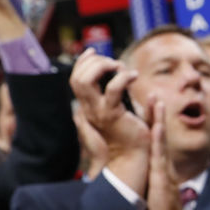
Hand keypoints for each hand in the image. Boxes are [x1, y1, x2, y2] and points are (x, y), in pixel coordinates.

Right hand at [68, 49, 148, 195]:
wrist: (133, 158)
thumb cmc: (131, 134)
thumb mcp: (121, 107)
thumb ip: (116, 91)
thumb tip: (118, 73)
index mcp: (88, 106)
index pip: (75, 79)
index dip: (82, 62)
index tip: (94, 52)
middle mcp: (88, 109)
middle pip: (77, 77)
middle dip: (94, 62)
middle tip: (114, 63)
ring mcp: (97, 112)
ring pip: (86, 80)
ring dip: (104, 66)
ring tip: (121, 68)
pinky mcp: (112, 115)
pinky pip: (113, 89)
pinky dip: (123, 77)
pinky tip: (134, 76)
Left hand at [146, 101, 201, 209]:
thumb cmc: (160, 209)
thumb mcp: (155, 186)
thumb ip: (153, 174)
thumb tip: (148, 164)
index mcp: (159, 164)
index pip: (155, 138)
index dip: (153, 120)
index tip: (150, 103)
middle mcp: (163, 163)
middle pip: (159, 133)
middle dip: (157, 113)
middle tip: (154, 94)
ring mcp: (164, 169)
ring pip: (160, 140)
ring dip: (159, 120)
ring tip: (156, 102)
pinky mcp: (162, 177)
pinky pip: (159, 156)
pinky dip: (158, 140)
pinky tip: (155, 128)